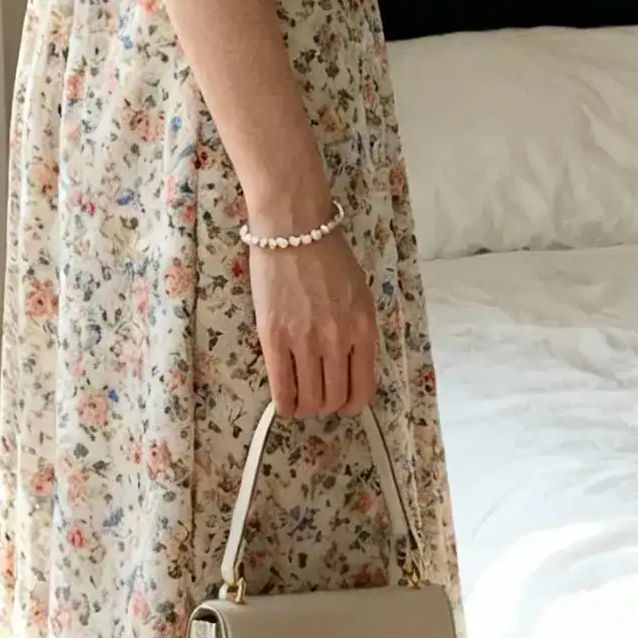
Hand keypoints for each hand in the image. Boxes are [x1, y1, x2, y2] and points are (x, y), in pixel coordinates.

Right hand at [248, 229, 378, 419]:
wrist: (294, 228)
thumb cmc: (328, 256)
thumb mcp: (359, 295)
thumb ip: (358, 331)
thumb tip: (349, 365)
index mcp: (363, 329)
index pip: (362, 388)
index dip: (352, 405)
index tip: (343, 404)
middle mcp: (337, 340)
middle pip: (334, 398)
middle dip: (326, 407)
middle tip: (318, 400)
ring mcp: (305, 341)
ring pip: (309, 399)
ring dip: (306, 408)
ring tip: (300, 401)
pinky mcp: (274, 338)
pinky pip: (282, 388)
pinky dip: (285, 404)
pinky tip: (284, 403)